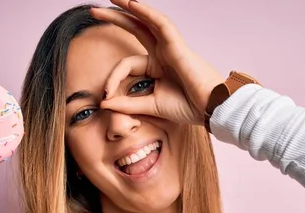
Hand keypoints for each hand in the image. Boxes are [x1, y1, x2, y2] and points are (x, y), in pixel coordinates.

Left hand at [91, 0, 223, 124]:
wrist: (211, 109)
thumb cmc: (188, 108)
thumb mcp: (150, 106)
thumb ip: (127, 104)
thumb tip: (104, 103)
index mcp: (156, 67)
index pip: (126, 65)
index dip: (112, 79)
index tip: (106, 96)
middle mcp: (162, 53)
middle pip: (135, 29)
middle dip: (115, 18)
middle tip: (93, 11)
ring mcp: (169, 47)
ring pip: (146, 21)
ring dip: (128, 8)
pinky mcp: (176, 45)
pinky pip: (159, 23)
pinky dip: (145, 12)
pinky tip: (131, 3)